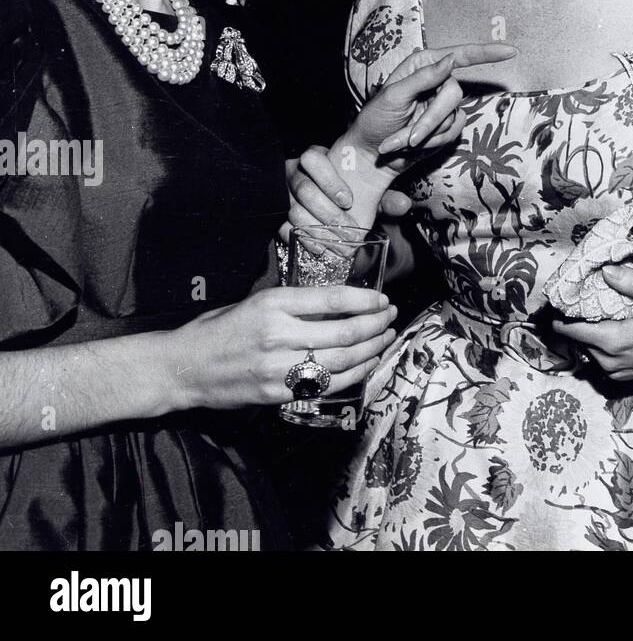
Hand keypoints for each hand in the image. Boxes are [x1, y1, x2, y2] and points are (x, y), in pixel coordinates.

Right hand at [164, 285, 399, 410]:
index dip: (365, 299)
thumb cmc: (218, 328)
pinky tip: (365, 364)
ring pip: (339, 360)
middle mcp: (277, 334)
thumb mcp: (256, 301)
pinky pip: (324, 385)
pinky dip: (351, 375)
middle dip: (375, 324)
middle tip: (390, 317)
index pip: (332, 298)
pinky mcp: (275, 393)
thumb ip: (294, 304)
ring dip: (370, 349)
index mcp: (273, 303)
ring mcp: (276, 367)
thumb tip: (338, 302)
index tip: (382, 298)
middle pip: (342, 331)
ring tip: (386, 338)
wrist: (182, 367)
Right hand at [280, 148, 411, 242]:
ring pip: (292, 209)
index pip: (312, 158)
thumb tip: (403, 204)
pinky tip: (319, 250)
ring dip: (316, 229)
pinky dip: (301, 240)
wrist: (328, 209)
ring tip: (336, 246)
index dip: (329, 180)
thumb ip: (383, 197)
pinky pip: (282, 226)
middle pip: (304, 189)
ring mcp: (283, 194)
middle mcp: (296, 173)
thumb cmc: (349, 195)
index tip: (348, 200)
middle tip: (348, 231)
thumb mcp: (367, 193)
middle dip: (327, 213)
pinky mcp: (277, 215)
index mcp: (317, 159)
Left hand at [352, 43, 516, 159]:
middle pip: (454, 94)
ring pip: (454, 116)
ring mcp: (443, 104)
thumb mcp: (394, 96)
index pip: (460, 55)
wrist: (372, 152)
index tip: (510, 51)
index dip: (486, 53)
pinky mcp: (447, 124)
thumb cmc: (375, 120)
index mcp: (423, 65)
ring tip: (403, 140)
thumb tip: (451, 60)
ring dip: (427, 133)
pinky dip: (432, 141)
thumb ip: (423, 77)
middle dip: (431, 119)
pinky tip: (414, 144)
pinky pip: (454, 131)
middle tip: (410, 137)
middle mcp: (437, 81)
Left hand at [555, 267, 632, 381]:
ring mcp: (618, 372)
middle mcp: (611, 361)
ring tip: (595, 308)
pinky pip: (601, 358)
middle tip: (578, 296)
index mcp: (615, 341)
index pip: (571, 329)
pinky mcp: (625, 376)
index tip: (561, 294)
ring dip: (588, 331)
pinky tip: (612, 325)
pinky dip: (600, 343)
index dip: (561, 312)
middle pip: (577, 339)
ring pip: (588, 349)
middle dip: (574, 319)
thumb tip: (606, 270)